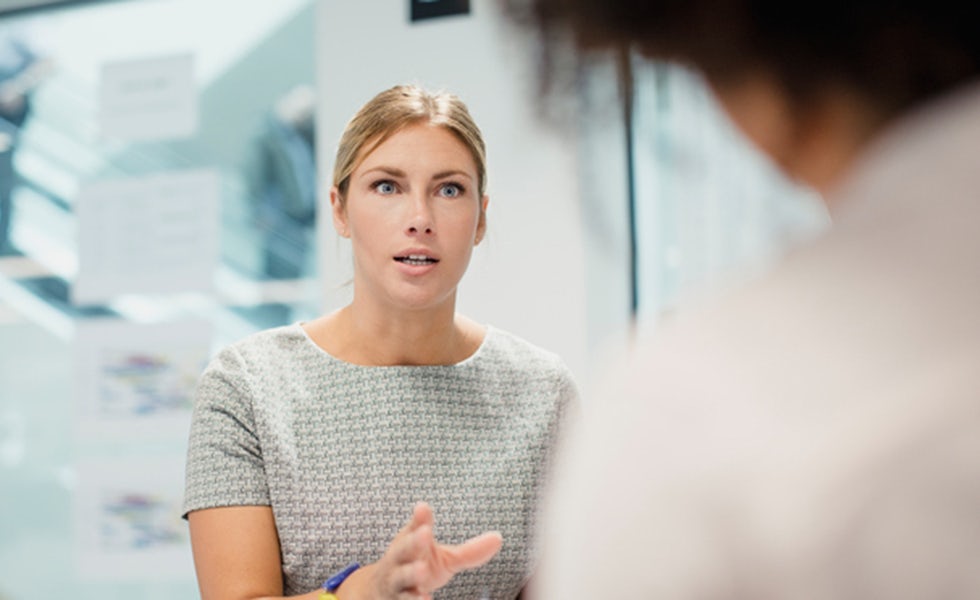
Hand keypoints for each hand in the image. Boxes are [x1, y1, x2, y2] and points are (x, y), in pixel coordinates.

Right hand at [366, 501, 502, 598]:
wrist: (381, 591)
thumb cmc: (416, 566)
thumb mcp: (440, 556)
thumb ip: (468, 550)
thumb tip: (499, 538)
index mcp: (410, 543)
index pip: (414, 528)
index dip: (420, 519)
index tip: (424, 508)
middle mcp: (400, 560)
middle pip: (404, 549)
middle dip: (413, 541)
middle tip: (426, 533)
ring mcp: (397, 582)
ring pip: (401, 578)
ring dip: (411, 573)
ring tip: (422, 570)